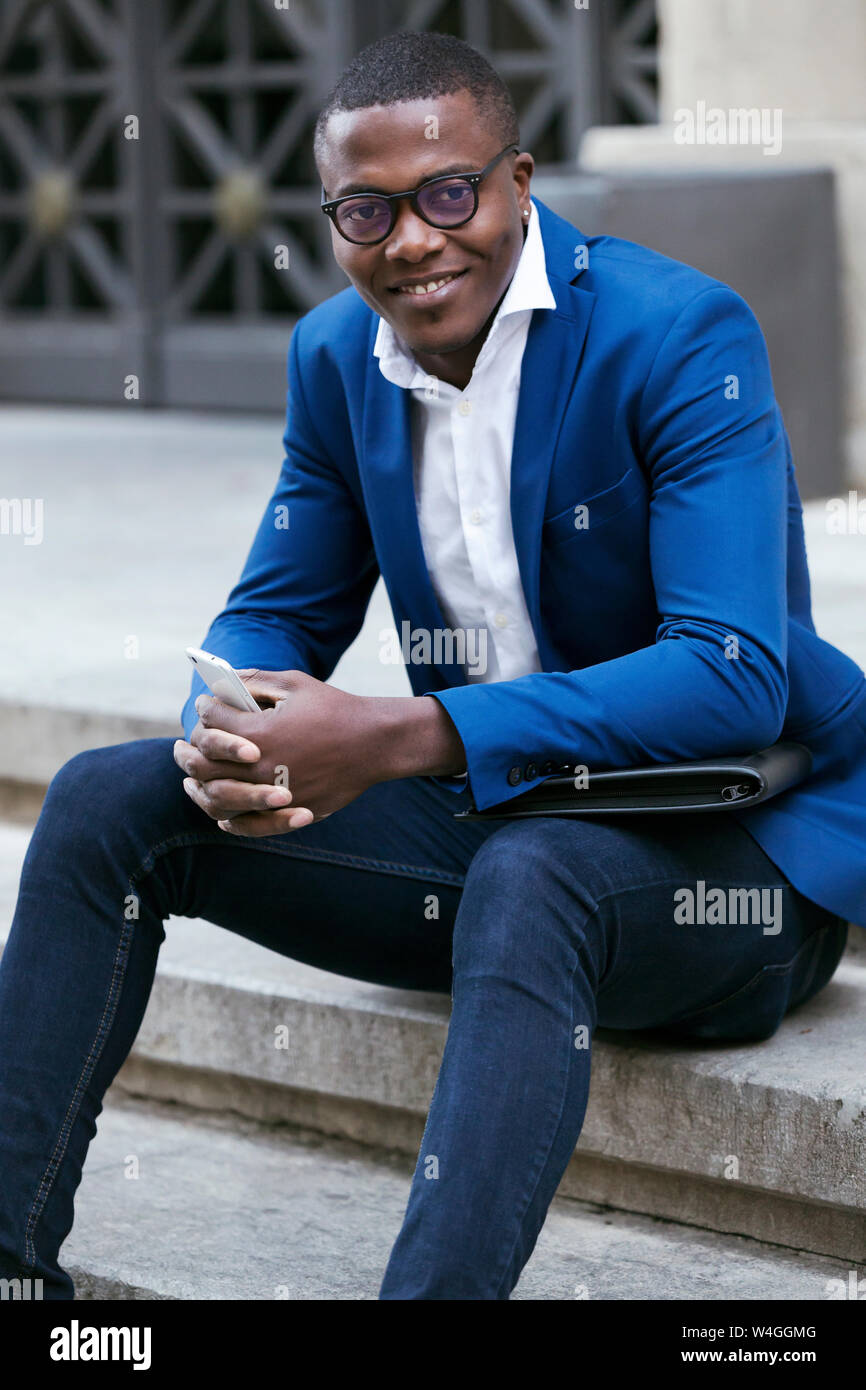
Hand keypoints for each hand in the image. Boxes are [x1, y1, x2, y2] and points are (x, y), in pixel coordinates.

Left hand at [175, 669, 381, 836]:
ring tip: (189, 777)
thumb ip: (253, 680)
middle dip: (188, 749)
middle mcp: (260, 767)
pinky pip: (245, 823)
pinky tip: (216, 810)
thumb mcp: (293, 684)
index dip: (204, 709)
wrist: (374, 743)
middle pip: (204, 762)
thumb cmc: (335, 708)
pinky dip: (226, 818)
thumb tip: (219, 682)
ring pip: (217, 796)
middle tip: (181, 745)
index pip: (211, 722)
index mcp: (259, 732)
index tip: (204, 705)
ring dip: (197, 786)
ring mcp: (273, 793)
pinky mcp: (287, 811)